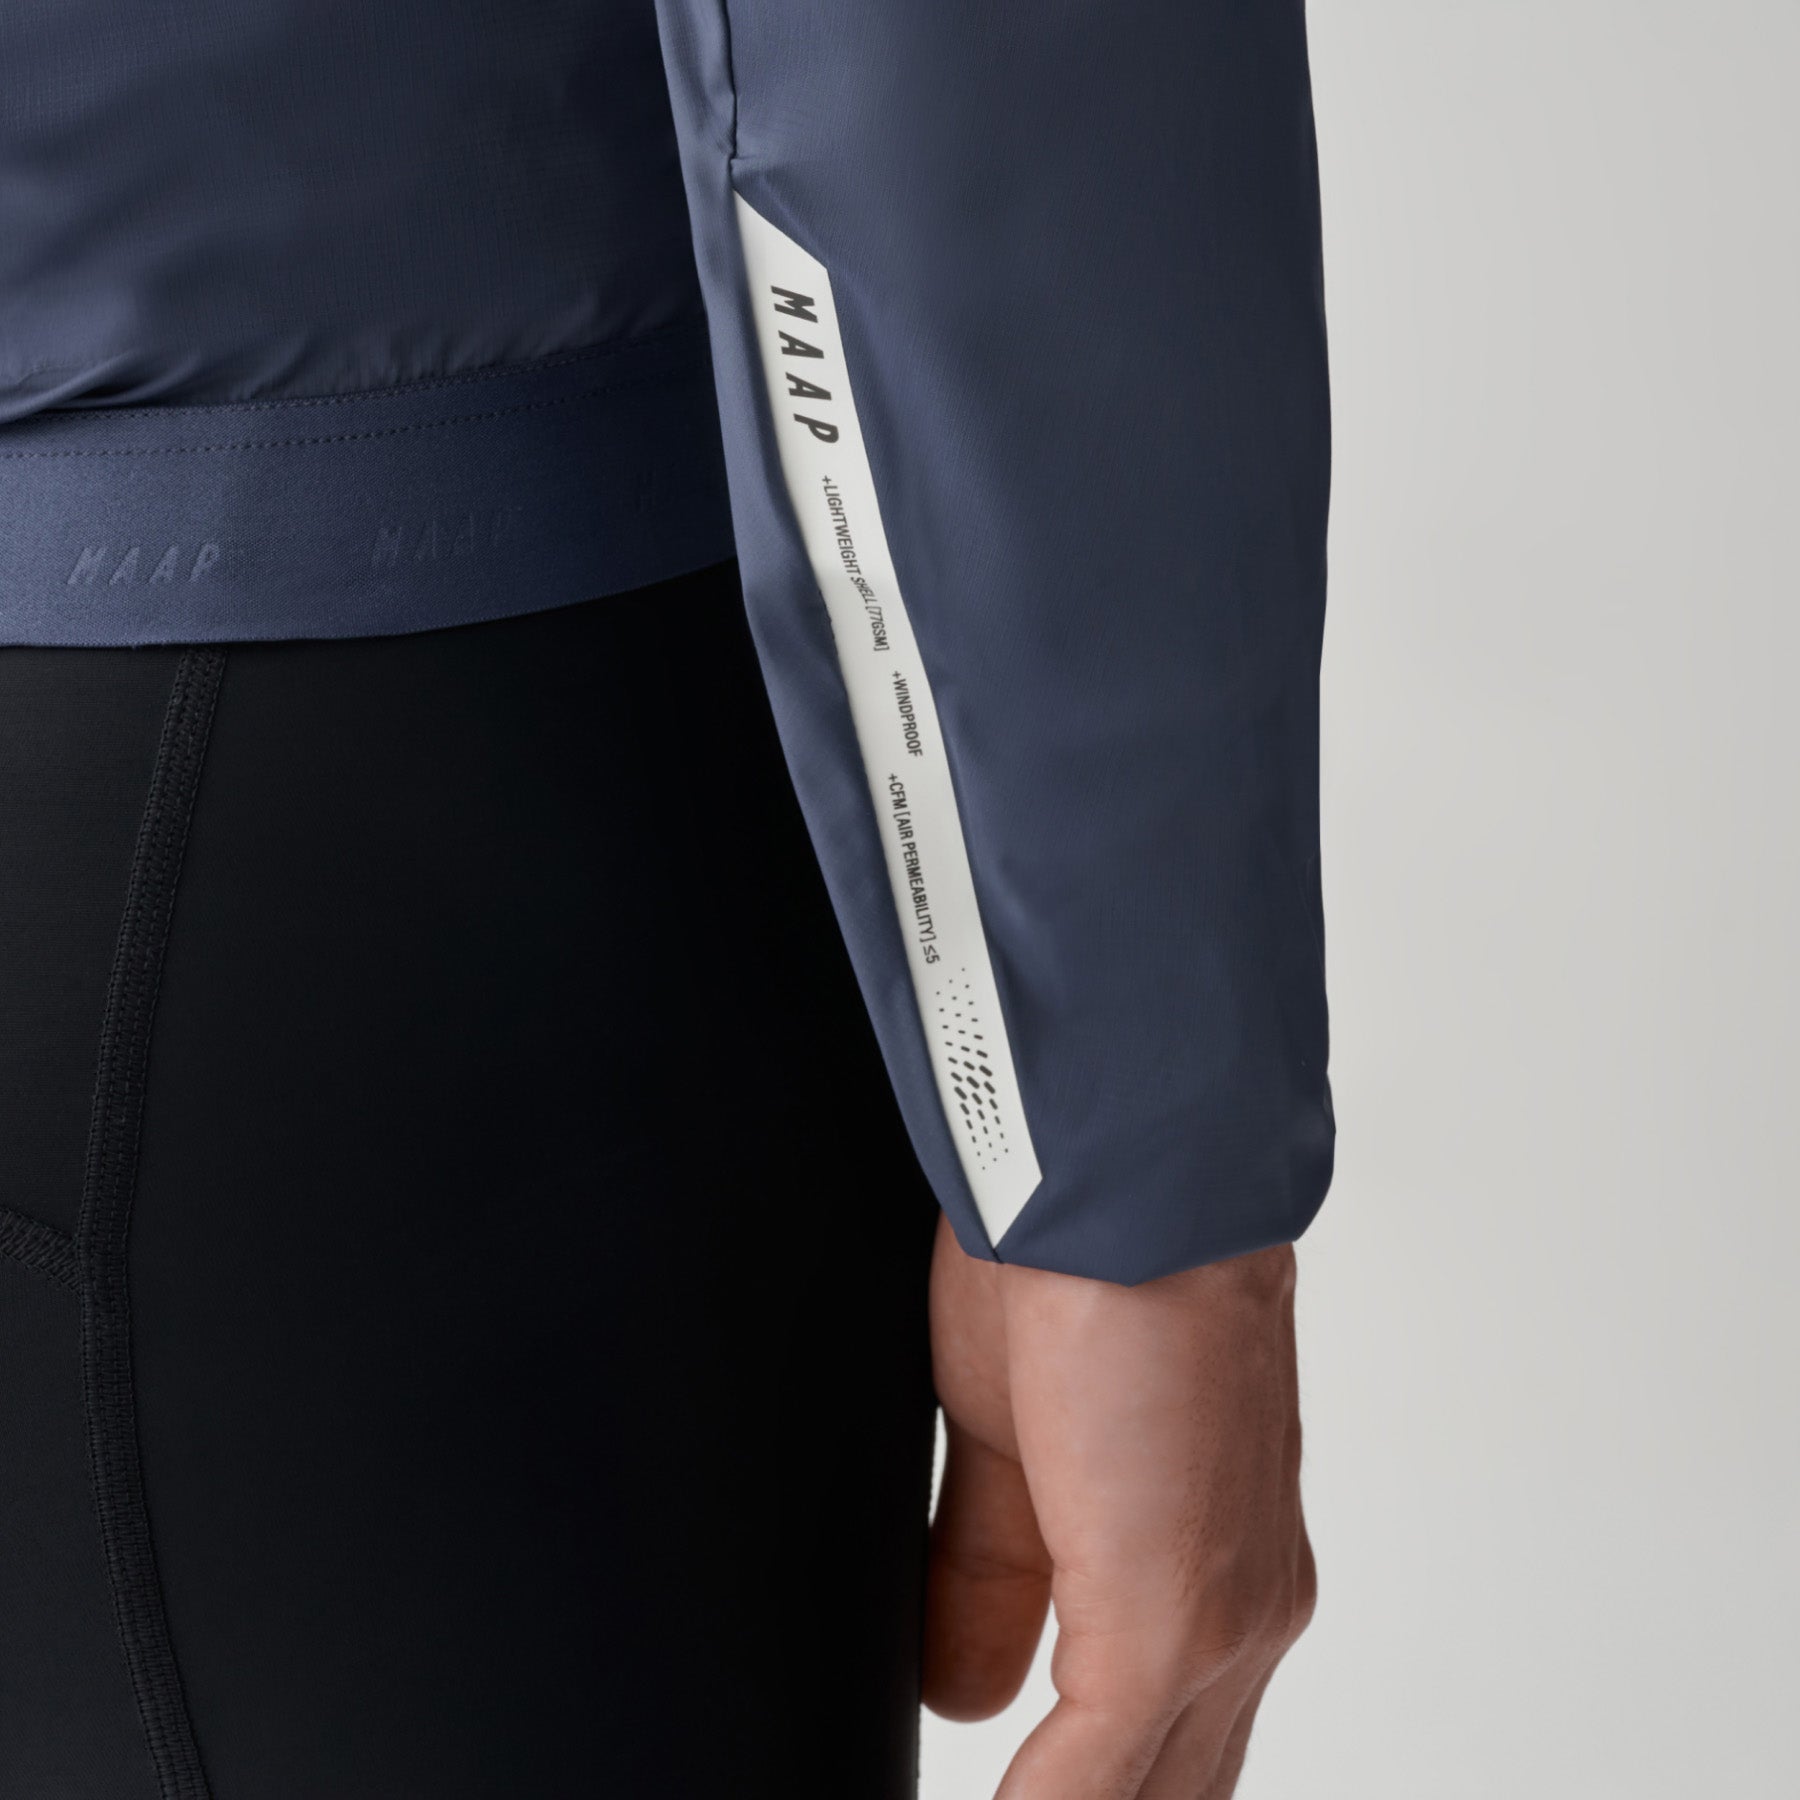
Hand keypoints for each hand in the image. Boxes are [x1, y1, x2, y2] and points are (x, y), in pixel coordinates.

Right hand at [924, 1212, 1313, 1797]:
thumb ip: (998, 1572)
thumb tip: (967, 1691)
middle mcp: (1248, 1609)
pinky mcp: (1167, 1622)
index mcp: (1220, 1564)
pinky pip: (1094, 1785)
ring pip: (1159, 1799)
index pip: (1170, 1750)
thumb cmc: (1074, 1265)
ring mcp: (1221, 1622)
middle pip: (1179, 1795)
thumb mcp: (1014, 1443)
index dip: (1091, 1799)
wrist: (1115, 1185)